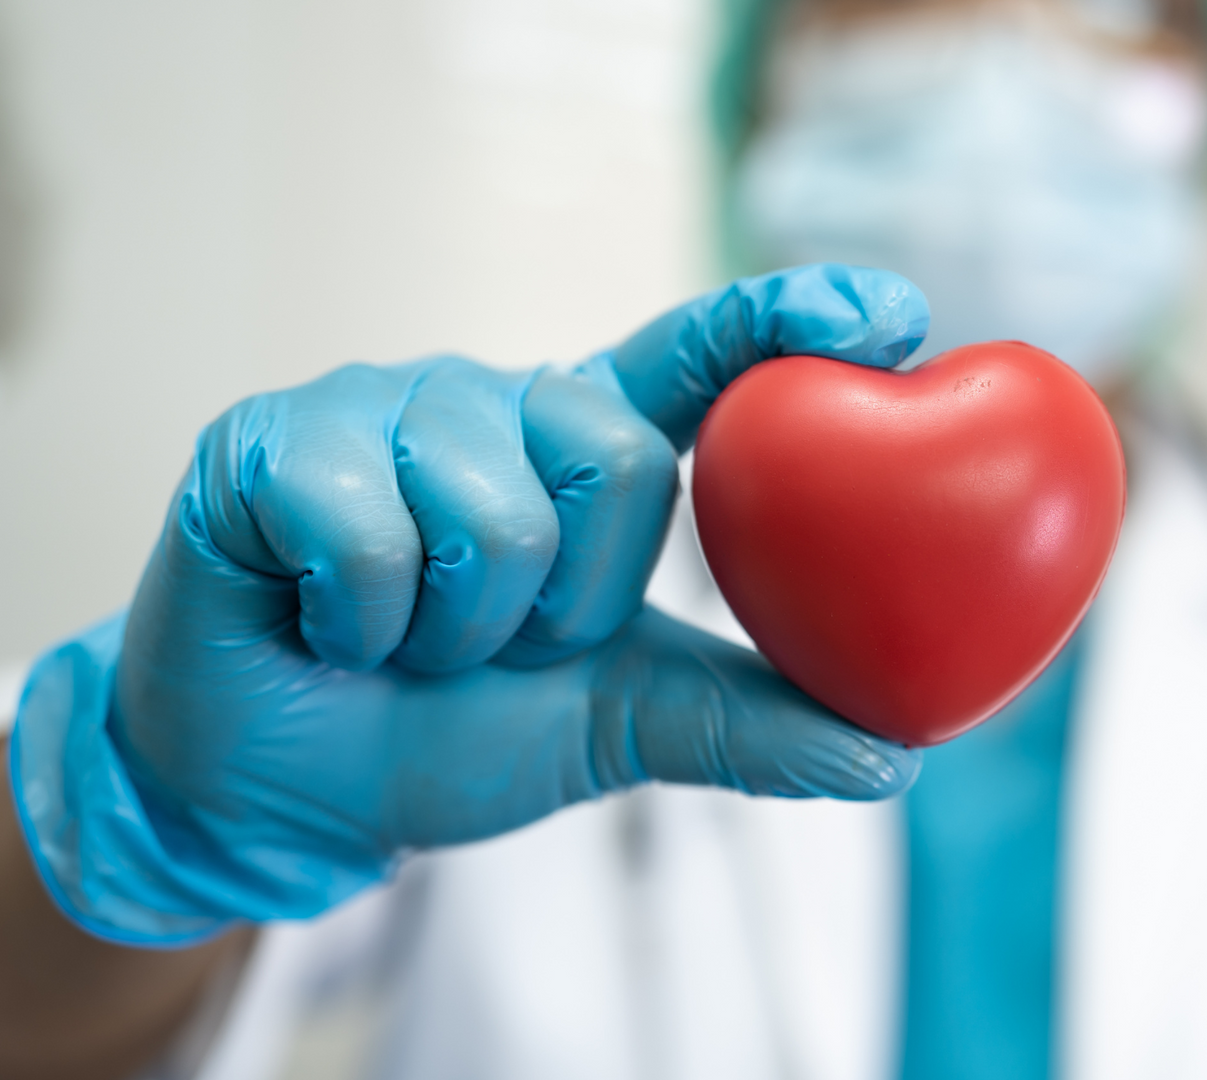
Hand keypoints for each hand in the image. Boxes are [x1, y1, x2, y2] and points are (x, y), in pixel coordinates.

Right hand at [8, 264, 928, 943]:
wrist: (289, 791)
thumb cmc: (454, 731)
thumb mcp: (617, 723)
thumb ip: (745, 724)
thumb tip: (891, 761)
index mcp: (585, 442)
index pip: (698, 353)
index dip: (789, 320)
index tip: (893, 316)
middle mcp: (497, 400)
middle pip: (614, 457)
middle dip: (568, 601)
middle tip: (499, 641)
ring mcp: (383, 405)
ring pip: (493, 512)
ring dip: (459, 629)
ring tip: (407, 637)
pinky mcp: (273, 438)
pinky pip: (371, 541)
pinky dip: (363, 627)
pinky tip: (328, 626)